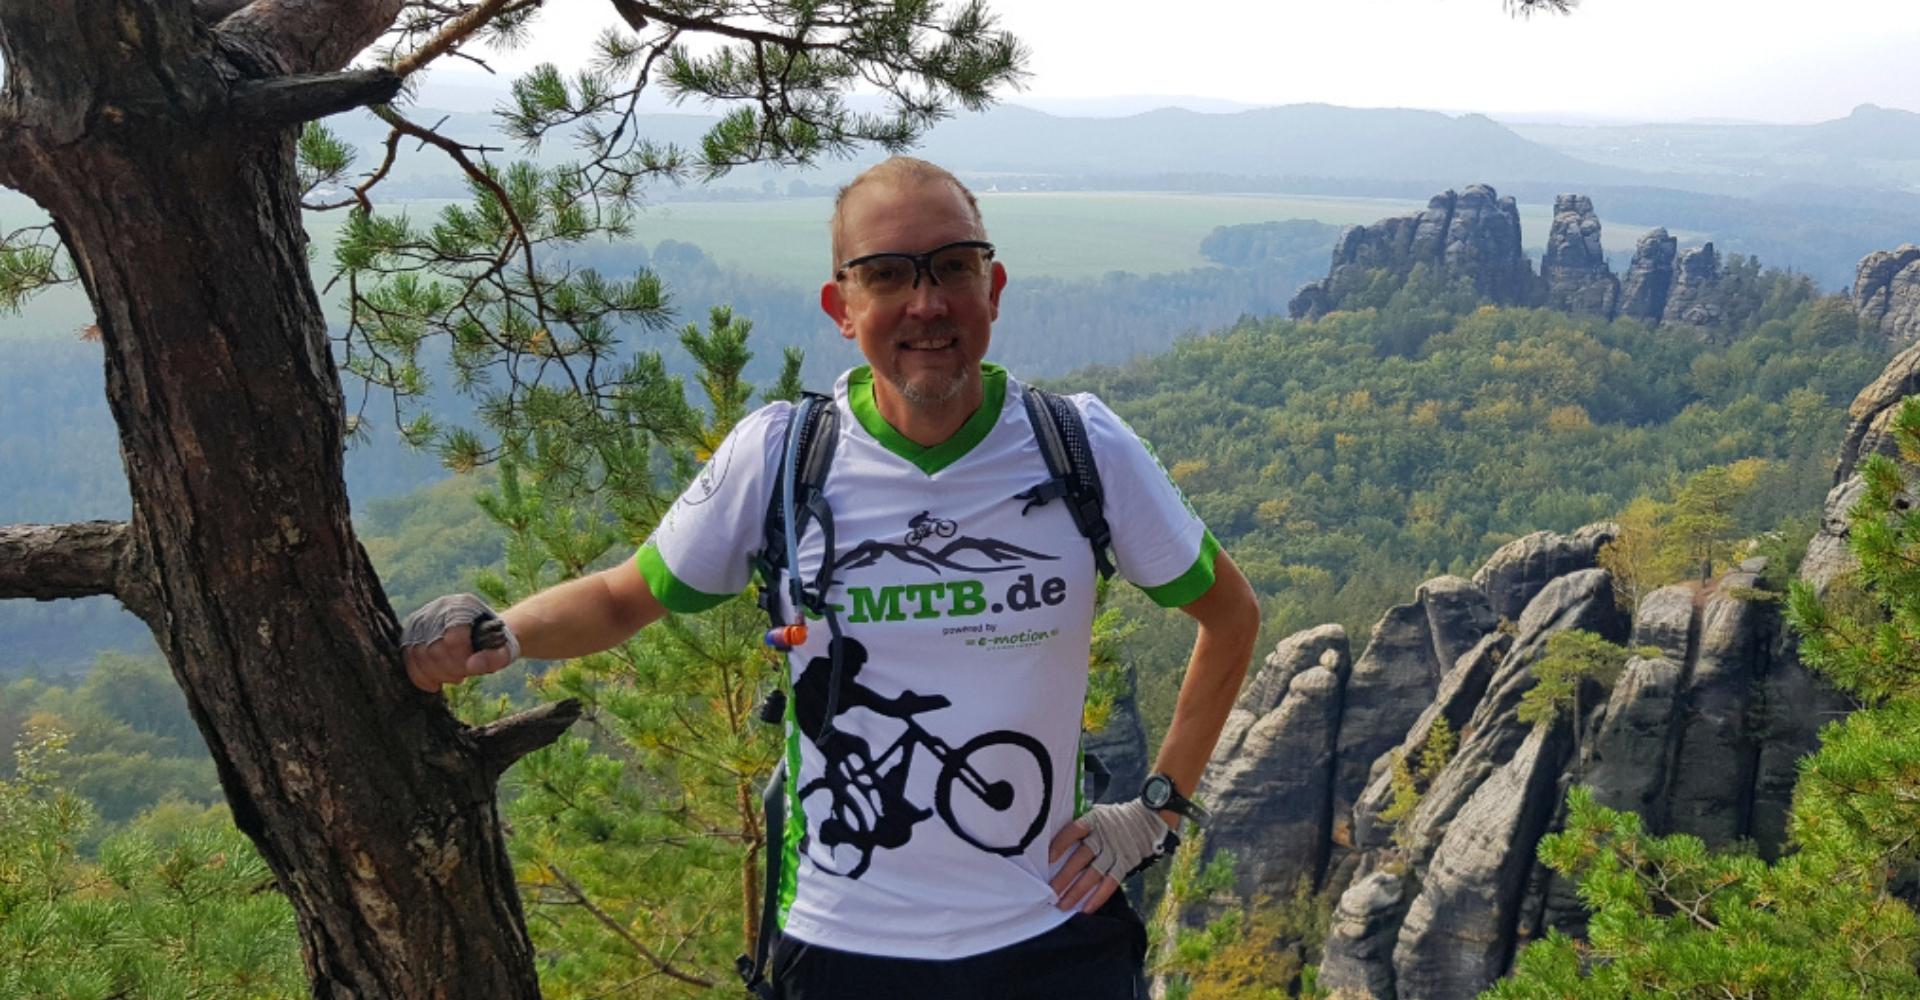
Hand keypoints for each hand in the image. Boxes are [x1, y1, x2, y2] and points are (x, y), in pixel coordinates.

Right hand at [400, 594, 519, 692]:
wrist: (484, 636)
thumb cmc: (496, 644)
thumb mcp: (505, 651)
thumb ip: (494, 658)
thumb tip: (471, 667)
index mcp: (463, 606)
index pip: (452, 637)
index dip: (461, 659)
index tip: (472, 667)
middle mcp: (438, 608)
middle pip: (432, 648)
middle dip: (449, 670)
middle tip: (463, 675)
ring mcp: (421, 619)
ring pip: (416, 655)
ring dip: (436, 674)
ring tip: (453, 677)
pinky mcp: (411, 632)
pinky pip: (407, 658)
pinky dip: (420, 676)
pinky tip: (435, 685)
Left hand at [1047, 799, 1170, 913]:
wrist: (1149, 818)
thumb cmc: (1117, 818)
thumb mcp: (1098, 814)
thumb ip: (1082, 825)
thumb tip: (1058, 840)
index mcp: (1093, 821)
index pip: (1073, 832)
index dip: (1060, 845)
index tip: (1047, 859)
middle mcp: (1103, 838)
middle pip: (1080, 858)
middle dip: (1063, 877)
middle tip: (1050, 893)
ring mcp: (1115, 852)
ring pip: (1092, 875)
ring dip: (1077, 891)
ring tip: (1063, 905)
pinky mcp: (1125, 864)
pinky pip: (1110, 883)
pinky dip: (1098, 897)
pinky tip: (1086, 908)